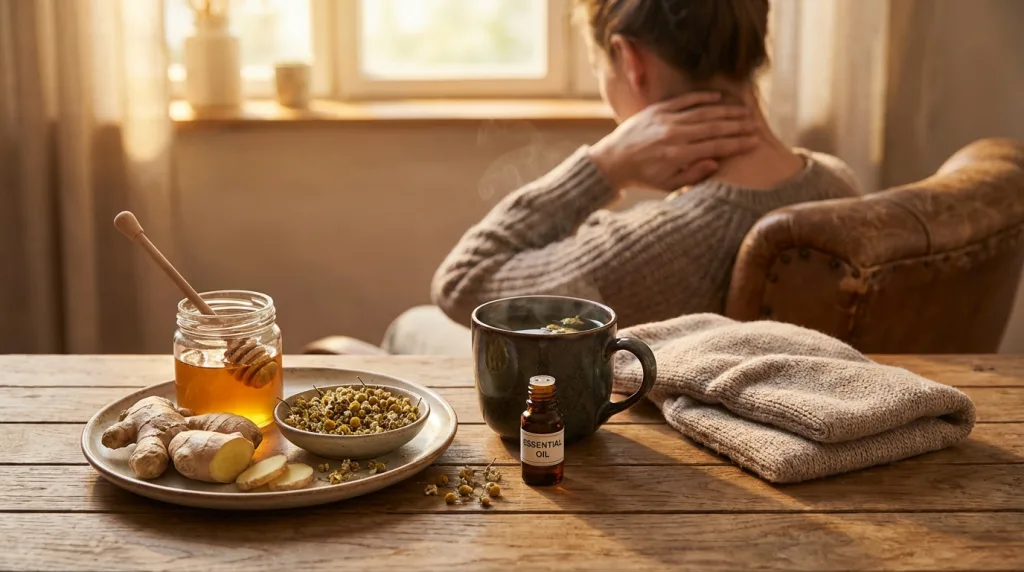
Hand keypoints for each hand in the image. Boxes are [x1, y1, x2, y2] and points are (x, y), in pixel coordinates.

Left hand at [588, 92, 758, 191]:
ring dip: (725, 111)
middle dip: (737, 126)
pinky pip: (685, 100)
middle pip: (713, 127)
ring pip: (702, 112)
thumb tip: (715, 163)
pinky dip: (703, 97)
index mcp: (677, 155)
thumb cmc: (643, 176)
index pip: (715, 147)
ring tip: (743, 112)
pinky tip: (719, 98)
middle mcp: (673, 135)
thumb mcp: (667, 185)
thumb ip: (692, 175)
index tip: (753, 142)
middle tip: (755, 124)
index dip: (737, 144)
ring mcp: (665, 119)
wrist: (612, 161)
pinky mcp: (657, 109)